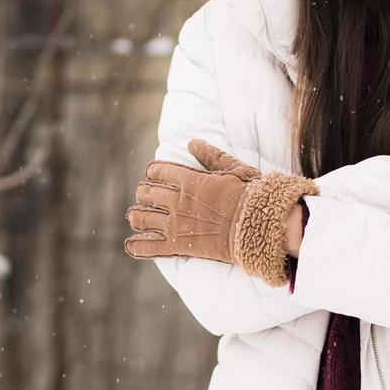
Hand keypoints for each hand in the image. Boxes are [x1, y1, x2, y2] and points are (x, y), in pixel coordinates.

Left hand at [124, 139, 318, 286]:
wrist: (259, 226)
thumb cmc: (251, 196)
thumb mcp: (233, 168)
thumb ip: (210, 155)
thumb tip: (192, 142)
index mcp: (189, 180)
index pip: (158, 171)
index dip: (153, 172)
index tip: (153, 174)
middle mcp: (177, 201)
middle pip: (147, 193)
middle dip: (144, 193)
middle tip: (144, 195)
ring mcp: (176, 224)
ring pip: (143, 218)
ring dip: (136, 216)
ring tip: (134, 217)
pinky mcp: (180, 245)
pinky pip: (151, 247)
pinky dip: (138, 246)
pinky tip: (130, 245)